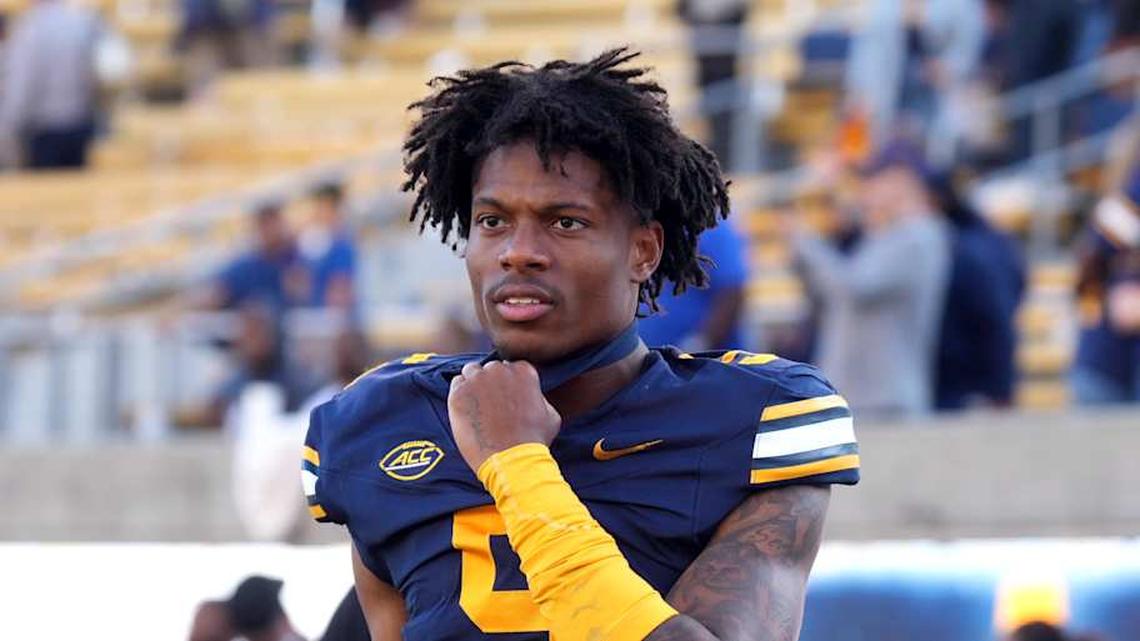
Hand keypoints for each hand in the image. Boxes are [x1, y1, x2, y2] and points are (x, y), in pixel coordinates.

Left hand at [447, 360, 561, 471]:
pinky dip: (460, 394)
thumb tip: (533, 395)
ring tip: (477, 405)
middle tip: (491, 403)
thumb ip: (539, 397)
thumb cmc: (533, 440)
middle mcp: (499, 369)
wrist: (511, 459)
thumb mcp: (551, 415)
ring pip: (471, 372)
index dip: (508, 382)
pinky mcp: (459, 393)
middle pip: (490, 368)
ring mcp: (477, 380)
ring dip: (473, 383)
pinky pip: (456, 384)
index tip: (506, 396)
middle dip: (490, 382)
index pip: (511, 367)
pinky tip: (467, 410)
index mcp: (523, 371)